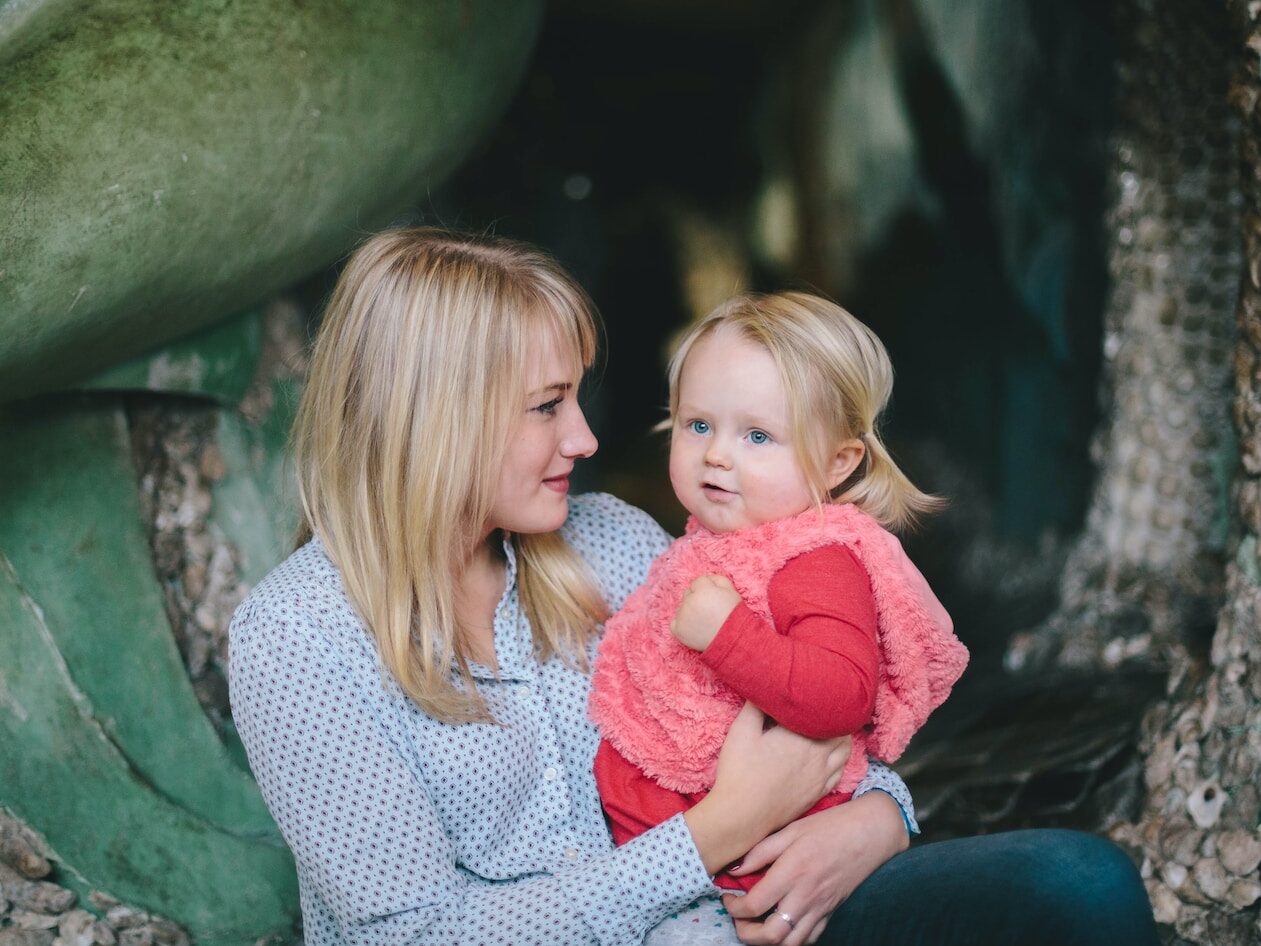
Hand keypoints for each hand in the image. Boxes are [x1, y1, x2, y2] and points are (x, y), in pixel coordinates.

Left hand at [670, 574, 741, 649]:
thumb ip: (718, 579)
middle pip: (688, 594)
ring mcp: (682, 616)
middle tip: (709, 611)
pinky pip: (675, 622)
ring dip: (689, 611)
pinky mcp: (677, 630)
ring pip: (681, 607)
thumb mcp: (732, 592)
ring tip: (704, 621)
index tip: (714, 599)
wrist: (732, 641)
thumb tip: (708, 578)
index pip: (698, 582)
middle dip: (696, 599)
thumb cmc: (734, 616)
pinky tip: (694, 628)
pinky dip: (682, 624)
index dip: (707, 590)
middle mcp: (689, 602)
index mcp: (702, 590)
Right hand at [684, 703, 850, 875]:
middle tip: (825, 707)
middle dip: (835, 716)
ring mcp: (821, 776)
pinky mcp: (818, 792)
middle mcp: (818, 755)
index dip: (823, 699)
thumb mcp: (741, 731)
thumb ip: (756, 706)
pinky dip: (839, 759)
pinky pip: (840, 771)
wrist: (742, 815)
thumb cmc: (739, 771)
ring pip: (845, 751)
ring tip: (830, 728)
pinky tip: (829, 756)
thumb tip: (766, 686)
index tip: (814, 692)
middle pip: (841, 729)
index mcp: (801, 735)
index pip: (824, 711)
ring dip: (841, 737)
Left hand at [721, 792, 908, 944]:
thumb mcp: (790, 830)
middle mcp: (806, 896)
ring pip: (790, 944)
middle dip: (746, 934)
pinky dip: (791, 939)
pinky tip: (781, 925)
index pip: (754, 904)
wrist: (870, 833)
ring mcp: (820, 908)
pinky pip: (809, 938)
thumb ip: (759, 852)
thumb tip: (733, 869)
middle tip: (737, 919)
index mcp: (792, 872)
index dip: (733, 907)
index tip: (727, 897)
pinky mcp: (831, 912)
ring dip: (767, 942)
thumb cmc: (829, 826)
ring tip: (756, 926)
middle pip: (770, 935)